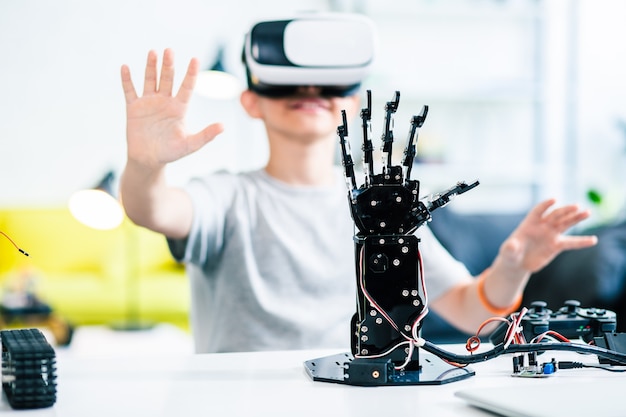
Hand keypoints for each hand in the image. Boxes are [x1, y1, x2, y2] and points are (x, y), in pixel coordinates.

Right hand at [120, 49, 223, 168]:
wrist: (148, 160)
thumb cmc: (171, 152)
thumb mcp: (190, 145)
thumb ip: (206, 135)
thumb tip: (223, 126)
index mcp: (179, 108)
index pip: (187, 87)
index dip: (191, 73)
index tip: (195, 59)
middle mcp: (165, 101)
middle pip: (168, 79)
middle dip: (168, 65)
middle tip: (169, 50)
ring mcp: (149, 103)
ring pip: (150, 80)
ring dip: (151, 67)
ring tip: (153, 52)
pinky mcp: (133, 108)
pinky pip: (129, 91)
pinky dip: (127, 80)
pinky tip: (125, 67)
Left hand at [498, 199, 597, 272]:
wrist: (517, 263)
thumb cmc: (510, 254)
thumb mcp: (508, 252)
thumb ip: (510, 247)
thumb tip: (512, 244)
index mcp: (529, 224)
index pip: (538, 211)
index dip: (545, 205)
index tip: (554, 200)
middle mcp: (542, 226)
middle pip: (555, 215)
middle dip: (565, 211)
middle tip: (576, 207)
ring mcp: (550, 235)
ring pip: (565, 224)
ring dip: (576, 218)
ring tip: (587, 212)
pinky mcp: (556, 245)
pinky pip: (571, 242)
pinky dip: (582, 242)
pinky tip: (593, 240)